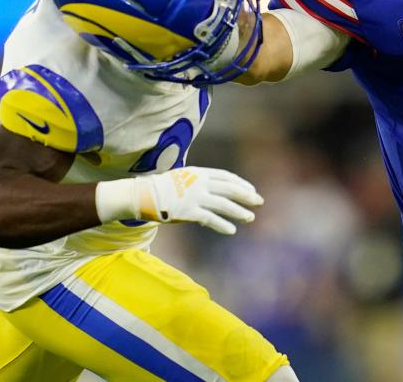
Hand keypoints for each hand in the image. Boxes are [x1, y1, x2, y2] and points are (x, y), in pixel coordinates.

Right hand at [135, 166, 263, 233]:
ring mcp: (195, 197)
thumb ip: (201, 181)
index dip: (241, 184)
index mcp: (200, 172)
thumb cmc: (163, 187)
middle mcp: (200, 183)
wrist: (143, 194)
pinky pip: (210, 219)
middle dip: (246, 195)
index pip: (227, 177)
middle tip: (259, 202)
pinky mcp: (189, 212)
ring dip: (239, 212)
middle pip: (230, 189)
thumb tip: (217, 190)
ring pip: (224, 204)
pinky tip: (231, 230)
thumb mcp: (184, 177)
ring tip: (250, 217)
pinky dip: (222, 225)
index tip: (252, 190)